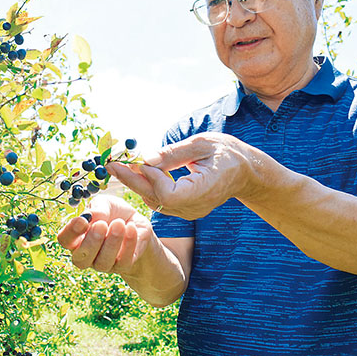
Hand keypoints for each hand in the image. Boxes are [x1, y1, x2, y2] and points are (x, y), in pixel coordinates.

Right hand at [57, 195, 154, 275]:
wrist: (136, 222)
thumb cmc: (114, 212)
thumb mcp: (105, 203)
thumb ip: (97, 209)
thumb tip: (90, 216)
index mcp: (76, 238)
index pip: (65, 240)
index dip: (71, 232)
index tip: (83, 220)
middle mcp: (86, 255)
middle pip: (80, 259)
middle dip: (91, 242)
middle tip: (102, 224)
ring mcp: (103, 264)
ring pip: (102, 263)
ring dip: (111, 243)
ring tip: (119, 224)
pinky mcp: (123, 266)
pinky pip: (123, 262)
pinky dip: (128, 244)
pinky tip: (131, 228)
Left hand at [107, 132, 255, 219]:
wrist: (245, 172)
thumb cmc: (227, 152)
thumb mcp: (203, 143)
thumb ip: (174, 153)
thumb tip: (146, 159)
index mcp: (205, 189)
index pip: (169, 194)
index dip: (153, 178)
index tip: (142, 161)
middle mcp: (196, 206)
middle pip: (157, 199)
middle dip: (132, 181)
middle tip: (111, 165)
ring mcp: (190, 212)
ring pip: (156, 202)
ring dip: (136, 184)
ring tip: (119, 166)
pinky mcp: (185, 210)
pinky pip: (160, 201)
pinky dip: (147, 187)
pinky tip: (136, 172)